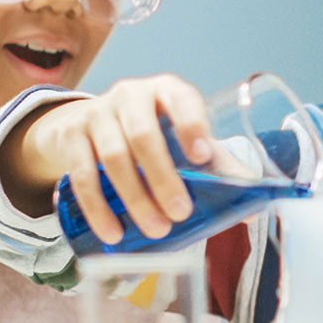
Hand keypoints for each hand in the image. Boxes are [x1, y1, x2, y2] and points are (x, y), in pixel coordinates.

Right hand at [0, 74, 214, 242]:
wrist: (89, 123)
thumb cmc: (152, 133)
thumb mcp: (183, 140)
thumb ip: (216, 167)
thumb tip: (251, 210)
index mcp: (167, 91)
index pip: (182, 100)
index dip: (192, 126)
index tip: (203, 157)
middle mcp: (131, 95)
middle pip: (144, 135)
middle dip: (163, 177)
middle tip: (180, 213)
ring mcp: (97, 113)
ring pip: (113, 156)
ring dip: (135, 197)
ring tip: (155, 230)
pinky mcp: (70, 136)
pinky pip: (81, 174)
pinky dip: (97, 207)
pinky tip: (112, 231)